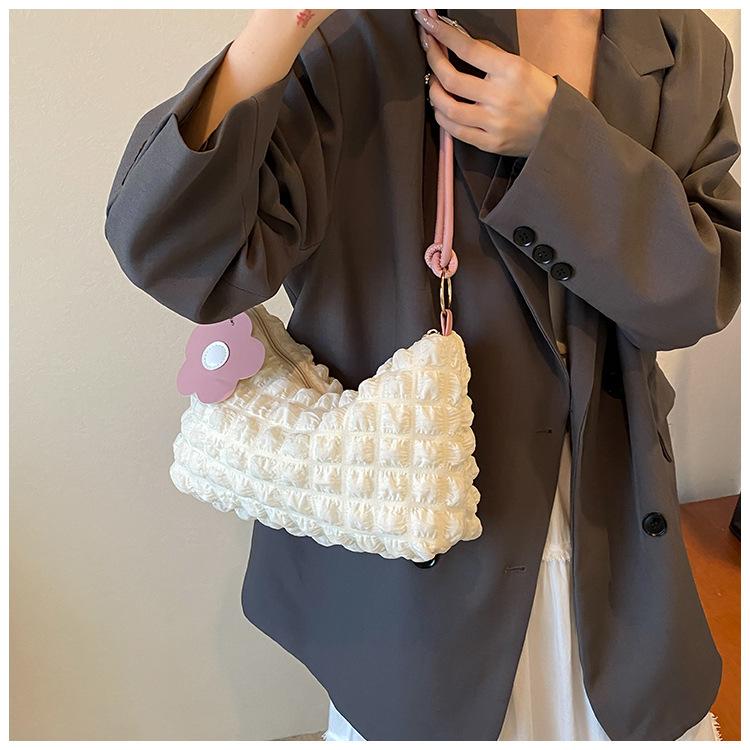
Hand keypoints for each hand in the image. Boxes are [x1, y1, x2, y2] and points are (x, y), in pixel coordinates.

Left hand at [414, 9, 556, 156]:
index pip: (468, 49)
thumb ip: (489, 55)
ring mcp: (493, 123)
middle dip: (433, 61)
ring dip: (434, 93)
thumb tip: (458, 40)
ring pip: (448, 108)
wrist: (556, 129)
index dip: (443, 35)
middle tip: (429, 50)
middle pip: (452, 79)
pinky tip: (442, 108)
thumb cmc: (537, 93)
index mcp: (511, 71)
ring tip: (435, 84)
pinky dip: (442, 117)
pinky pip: (455, 131)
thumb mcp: (520, 65)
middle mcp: (500, 97)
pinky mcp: (489, 143)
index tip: (429, 24)